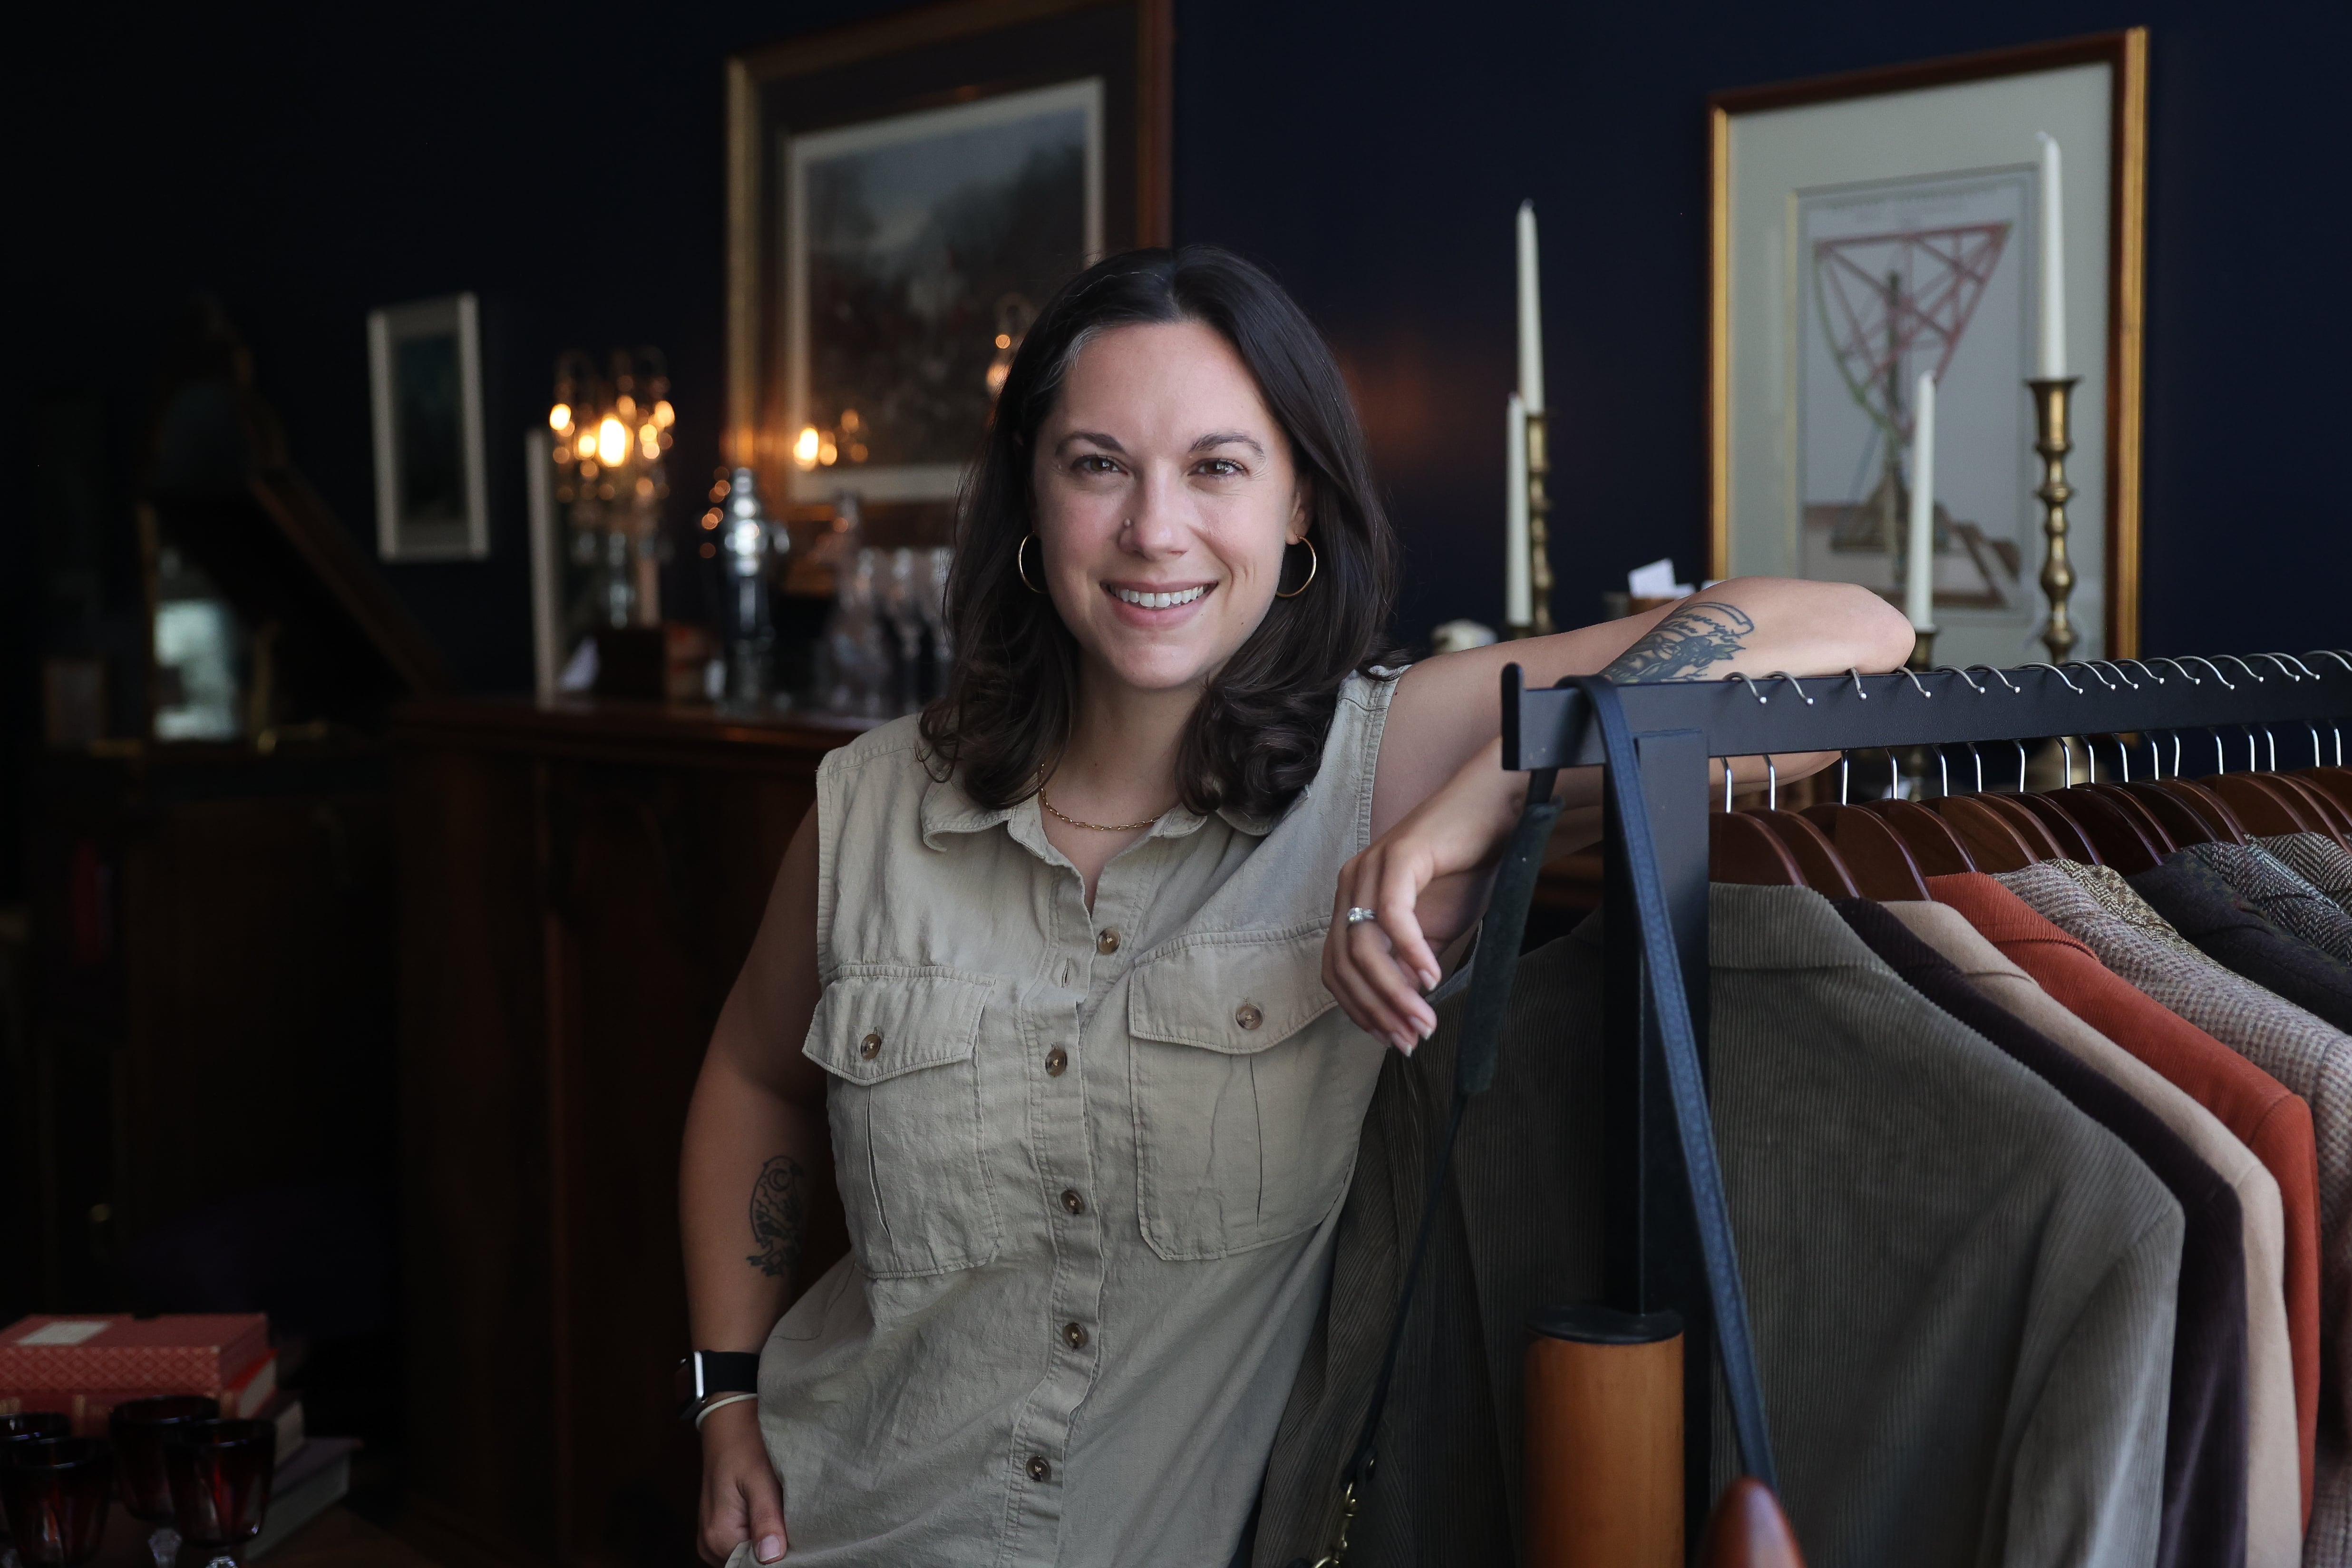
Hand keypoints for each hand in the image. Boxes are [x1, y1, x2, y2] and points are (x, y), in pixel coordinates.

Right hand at [699, 1400, 786, 1563]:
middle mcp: (709, 1544)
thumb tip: (771, 1558)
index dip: (782, 1555)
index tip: (802, 1537)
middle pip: (751, 1562)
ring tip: (785, 1514)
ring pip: (748, 1554)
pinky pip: (743, 1543)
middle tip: (796, 1522)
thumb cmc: (745, 1445)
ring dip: (769, 1540)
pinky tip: (774, 1515)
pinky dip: (761, 1534)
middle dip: (776, 1548)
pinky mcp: (719, 1529)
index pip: (756, 1566)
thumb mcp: (761, 1480)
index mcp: (718, 1536)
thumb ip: (766, 1520)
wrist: (729, 1422)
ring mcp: (712, 1538)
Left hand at [1325, 738, 1522, 1051]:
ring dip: (1394, 992)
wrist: (1495, 814)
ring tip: (1424, 1021)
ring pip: (1364, 946)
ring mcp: (1370, 867)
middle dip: (1376, 1010)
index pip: (1336, 968)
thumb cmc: (1464, 870)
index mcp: (1352, 900)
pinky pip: (1394, 916)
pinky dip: (1411, 953)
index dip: (1358, 1009)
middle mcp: (1351, 883)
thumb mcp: (1432, 930)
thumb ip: (1409, 964)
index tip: (1389, 1039)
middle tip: (1410, 1040)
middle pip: (1344, 964)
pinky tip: (1432, 979)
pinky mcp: (1399, 856)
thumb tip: (1399, 1006)